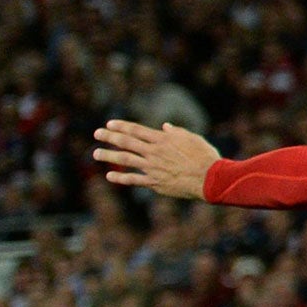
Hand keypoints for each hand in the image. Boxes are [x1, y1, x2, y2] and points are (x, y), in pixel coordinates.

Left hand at [92, 120, 220, 199]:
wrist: (210, 178)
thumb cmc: (205, 157)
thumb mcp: (194, 139)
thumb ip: (177, 132)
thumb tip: (165, 127)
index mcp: (163, 140)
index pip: (137, 130)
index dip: (122, 126)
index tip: (110, 124)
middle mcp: (154, 152)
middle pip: (127, 142)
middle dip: (110, 137)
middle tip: (97, 133)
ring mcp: (153, 167)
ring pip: (125, 160)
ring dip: (109, 156)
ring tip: (96, 154)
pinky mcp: (155, 182)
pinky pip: (134, 180)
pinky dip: (120, 178)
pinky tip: (109, 176)